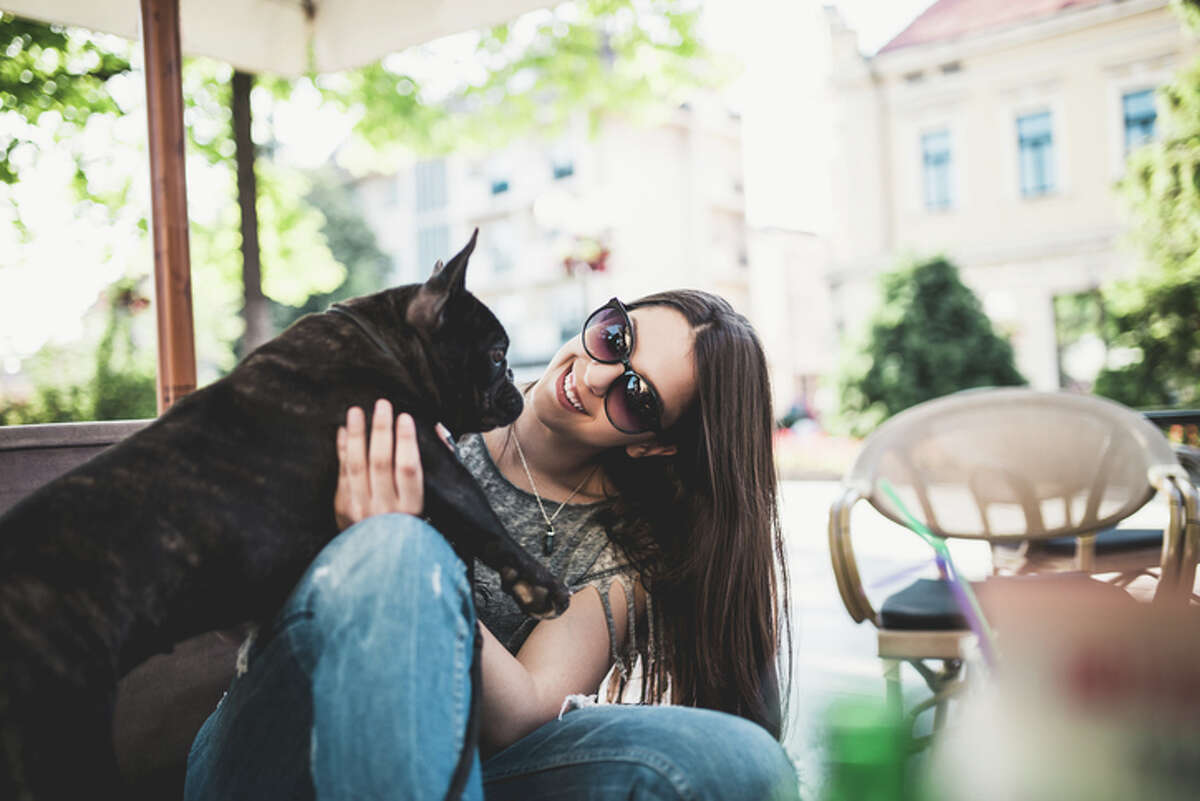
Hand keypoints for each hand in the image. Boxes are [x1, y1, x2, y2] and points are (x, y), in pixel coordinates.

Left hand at [334, 399, 423, 529]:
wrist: (381, 563)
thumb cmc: (409, 526)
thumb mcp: (428, 504)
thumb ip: (432, 468)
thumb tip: (436, 431)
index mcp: (411, 507)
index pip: (408, 469)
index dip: (406, 441)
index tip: (405, 417)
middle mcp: (385, 509)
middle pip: (381, 462)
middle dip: (382, 430)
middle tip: (382, 405)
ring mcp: (361, 509)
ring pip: (357, 465)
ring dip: (358, 435)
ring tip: (357, 411)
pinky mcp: (344, 508)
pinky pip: (342, 473)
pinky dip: (343, 450)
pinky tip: (345, 431)